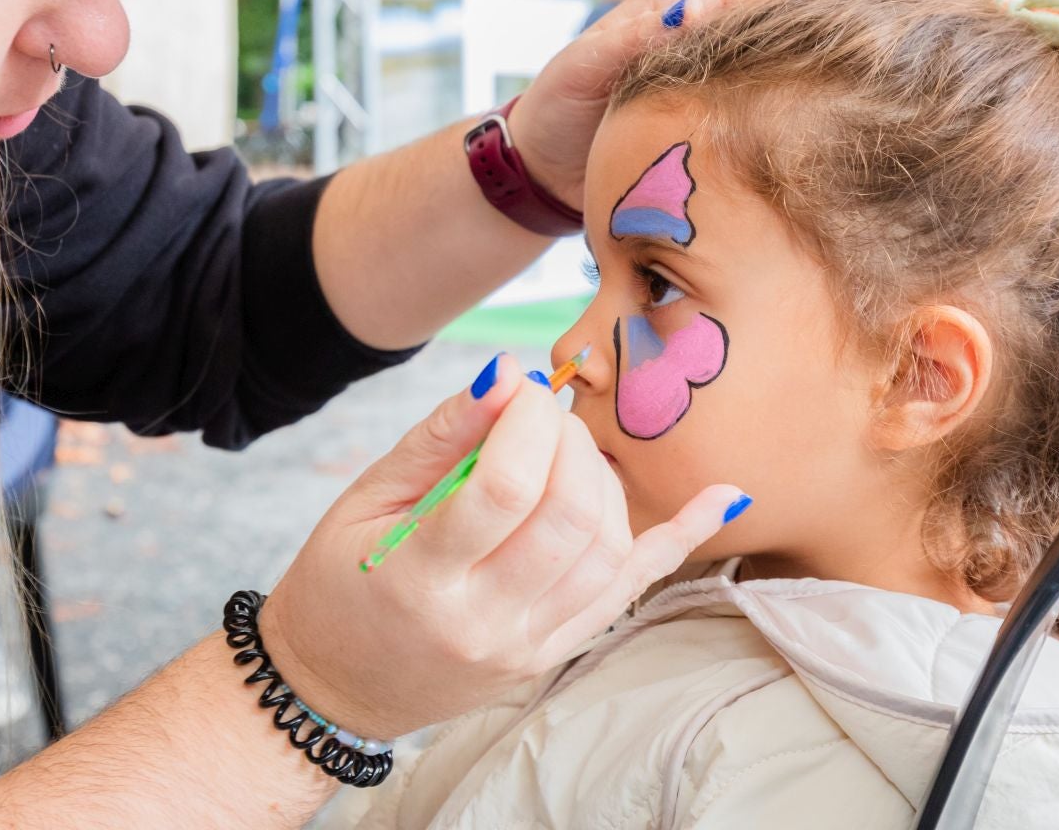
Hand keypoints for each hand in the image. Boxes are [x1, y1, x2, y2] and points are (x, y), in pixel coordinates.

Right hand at [257, 355, 741, 739]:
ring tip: (565, 449)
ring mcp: (526, 647)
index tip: (519, 387)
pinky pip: (630, 591)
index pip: (506, 488)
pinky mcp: (553, 655)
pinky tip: (721, 496)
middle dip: (570, 442)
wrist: (337, 685)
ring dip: (603, 478)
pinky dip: (679, 539)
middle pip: (569, 518)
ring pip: (608, 551)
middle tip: (542, 414)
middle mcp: (483, 622)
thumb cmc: (339, 581)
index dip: (527, 421)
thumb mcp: (366, 499)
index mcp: (423, 579)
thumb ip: (441, 437)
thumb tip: (508, 372)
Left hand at [509, 0, 869, 206]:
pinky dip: (812, 97)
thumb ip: (627, 41)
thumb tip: (688, 12)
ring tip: (889, 42)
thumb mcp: (583, 67)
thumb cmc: (561, 105)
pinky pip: (778, 100)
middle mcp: (713, 27)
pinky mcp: (727, 120)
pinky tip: (852, 105)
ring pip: (791, 43)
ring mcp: (724, 72)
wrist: (549, 170)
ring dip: (834, 40)